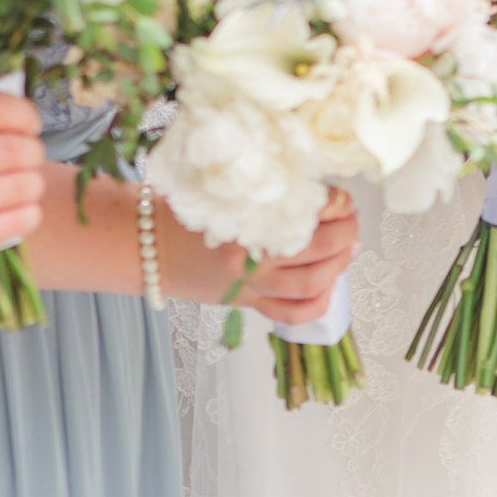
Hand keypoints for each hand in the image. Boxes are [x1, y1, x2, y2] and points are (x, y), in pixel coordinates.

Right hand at [0, 84, 45, 298]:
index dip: (23, 112)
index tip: (28, 121)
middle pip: (12, 149)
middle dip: (34, 149)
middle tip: (29, 153)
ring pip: (21, 186)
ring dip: (34, 182)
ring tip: (24, 181)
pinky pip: (16, 221)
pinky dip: (29, 213)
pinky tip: (18, 209)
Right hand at [167, 188, 360, 323]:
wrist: (143, 245)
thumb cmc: (178, 209)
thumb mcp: (217, 188)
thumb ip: (257, 187)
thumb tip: (307, 184)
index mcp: (241, 224)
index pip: (303, 213)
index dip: (332, 203)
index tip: (339, 193)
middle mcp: (248, 260)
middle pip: (316, 249)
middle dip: (346, 231)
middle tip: (353, 216)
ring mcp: (248, 286)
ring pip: (311, 283)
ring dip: (340, 264)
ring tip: (350, 245)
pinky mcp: (245, 303)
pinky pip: (291, 312)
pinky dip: (318, 302)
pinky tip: (330, 284)